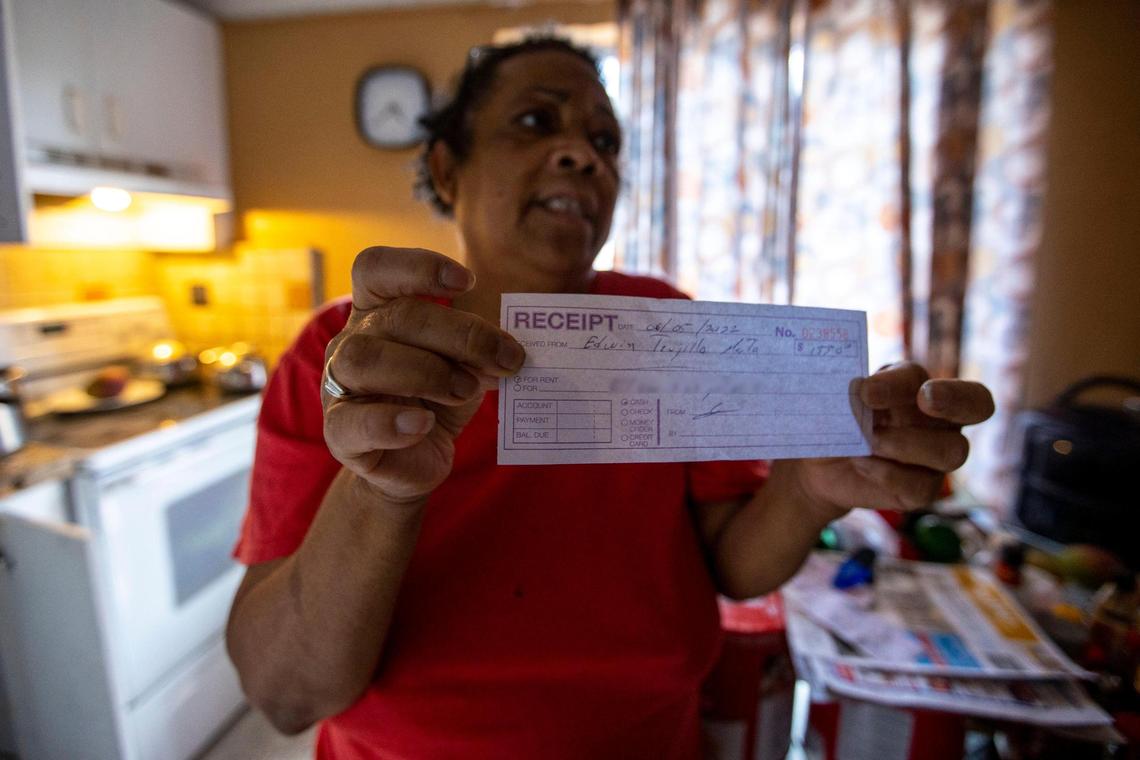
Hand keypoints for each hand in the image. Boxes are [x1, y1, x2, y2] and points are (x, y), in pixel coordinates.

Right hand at [321, 247, 524, 501]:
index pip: (375, 268)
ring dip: (427, 372)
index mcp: (378, 312)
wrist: (415, 463)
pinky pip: (354, 422)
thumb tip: (505, 350)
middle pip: (395, 317)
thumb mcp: (463, 367)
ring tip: (465, 391)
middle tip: (505, 359)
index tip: (467, 280)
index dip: (417, 266)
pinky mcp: (340, 434)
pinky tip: (424, 424)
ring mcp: (340, 386)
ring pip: (365, 359)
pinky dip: (392, 421)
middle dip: (460, 335)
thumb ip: (477, 352)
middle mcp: (352, 341)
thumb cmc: (437, 401)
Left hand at [785, 361, 994, 521]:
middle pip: (977, 404)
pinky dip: (888, 474)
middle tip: (924, 399)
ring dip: (907, 444)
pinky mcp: (923, 490)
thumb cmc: (835, 422)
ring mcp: (937, 457)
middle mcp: (941, 420)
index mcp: (919, 386)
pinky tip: (862, 465)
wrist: (817, 465)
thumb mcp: (836, 401)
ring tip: (869, 442)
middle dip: (953, 398)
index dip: (903, 384)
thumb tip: (853, 387)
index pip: (925, 377)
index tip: (866, 391)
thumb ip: (847, 390)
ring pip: (952, 451)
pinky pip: (922, 486)